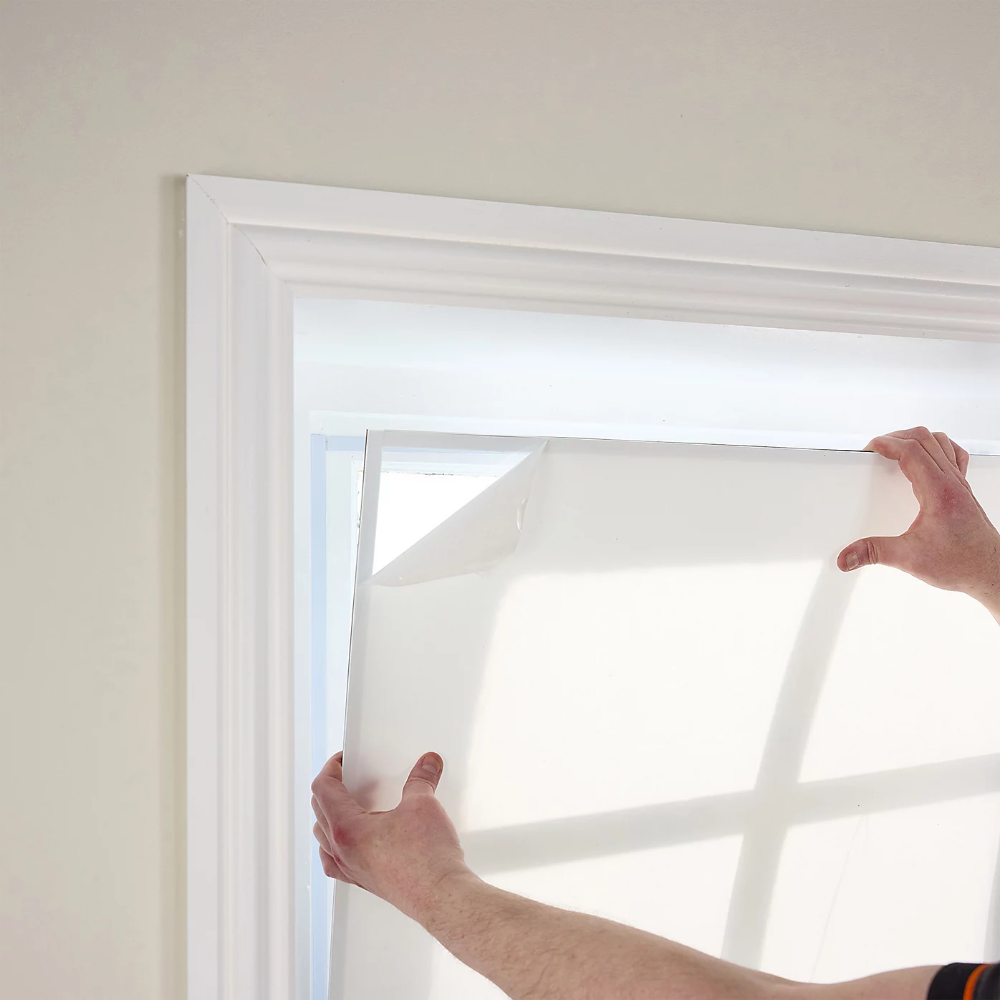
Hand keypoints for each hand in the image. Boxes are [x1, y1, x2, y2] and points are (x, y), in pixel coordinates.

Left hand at [311, 751, 472, 921]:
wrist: (441, 897)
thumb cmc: (427, 859)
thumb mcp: (423, 805)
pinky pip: (335, 862)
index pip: (323, 789)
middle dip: (332, 788)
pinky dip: (336, 846)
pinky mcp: (366, 882)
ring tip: (352, 804)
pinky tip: (354, 841)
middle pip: (319, 811)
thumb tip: (427, 763)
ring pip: (324, 838)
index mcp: (346, 828)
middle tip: (350, 776)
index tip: (344, 759)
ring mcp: (351, 869)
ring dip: (331, 816)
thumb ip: (421, 779)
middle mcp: (341, 851)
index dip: (331, 767)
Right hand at [838, 427, 999, 614]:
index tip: (870, 448)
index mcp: (939, 490)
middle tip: (877, 449)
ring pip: (939, 442)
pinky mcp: (962, 490)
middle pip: (925, 439)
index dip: (887, 444)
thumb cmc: (962, 563)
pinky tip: (926, 458)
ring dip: (916, 439)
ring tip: (896, 448)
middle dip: (896, 437)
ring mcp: (959, 484)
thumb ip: (874, 553)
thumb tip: (848, 555)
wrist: (990, 571)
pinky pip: (953, 455)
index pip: (912, 451)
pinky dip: (936, 447)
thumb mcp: (910, 558)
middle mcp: (952, 482)